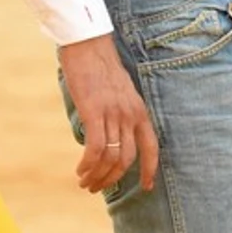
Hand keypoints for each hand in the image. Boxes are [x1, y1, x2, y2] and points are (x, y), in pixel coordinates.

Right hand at [58, 34, 159, 193]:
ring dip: (97, 176)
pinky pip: (95, 149)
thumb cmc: (99, 67)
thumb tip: (110, 136)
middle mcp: (130, 115)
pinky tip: (80, 170)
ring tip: (85, 183)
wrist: (87, 44)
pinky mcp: (94, 112)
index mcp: (139, 110)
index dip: (150, 170)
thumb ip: (119, 113)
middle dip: (112, 179)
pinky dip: (88, 165)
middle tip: (96, 188)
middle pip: (127, 160)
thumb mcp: (119, 92)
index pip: (151, 147)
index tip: (147, 188)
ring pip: (111, 158)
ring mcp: (113, 114)